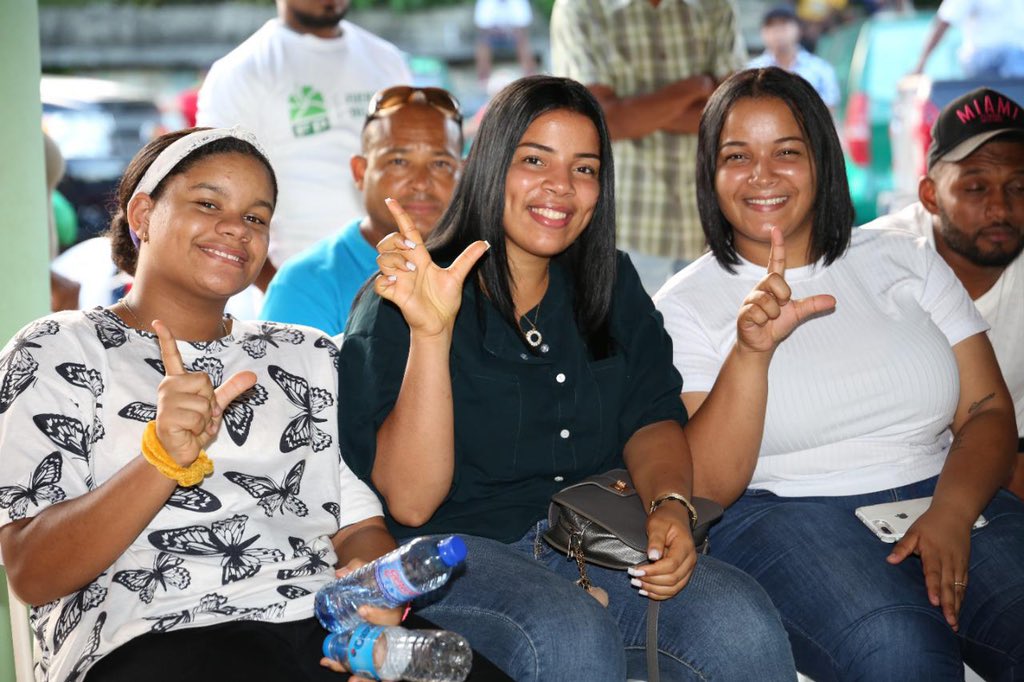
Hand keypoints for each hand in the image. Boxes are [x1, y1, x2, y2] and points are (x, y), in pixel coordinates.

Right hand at [153, 320, 256, 464]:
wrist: (179, 450)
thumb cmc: (194, 425)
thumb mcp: (215, 404)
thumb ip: (232, 388)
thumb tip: (254, 375)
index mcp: (178, 380)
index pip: (171, 355)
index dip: (166, 338)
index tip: (157, 321)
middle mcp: (168, 386)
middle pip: (206, 380)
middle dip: (210, 401)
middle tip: (200, 414)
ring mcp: (166, 401)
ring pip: (204, 402)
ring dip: (206, 419)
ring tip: (193, 425)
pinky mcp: (166, 417)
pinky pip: (198, 418)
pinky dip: (200, 429)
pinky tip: (188, 431)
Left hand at [319, 559, 405, 678]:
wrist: (381, 590)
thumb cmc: (377, 583)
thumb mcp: (369, 572)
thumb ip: (356, 568)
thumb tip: (340, 573)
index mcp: (393, 610)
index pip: (391, 615)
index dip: (379, 616)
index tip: (363, 611)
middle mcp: (390, 630)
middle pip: (386, 649)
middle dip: (373, 661)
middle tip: (353, 665)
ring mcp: (382, 644)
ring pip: (379, 664)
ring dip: (366, 675)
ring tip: (350, 678)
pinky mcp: (372, 653)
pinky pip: (369, 668)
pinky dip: (359, 674)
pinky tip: (338, 670)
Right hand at [374, 198, 489, 338]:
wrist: (440, 323)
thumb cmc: (445, 300)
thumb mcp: (457, 276)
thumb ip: (468, 258)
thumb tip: (486, 243)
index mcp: (420, 257)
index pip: (406, 231)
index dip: (399, 215)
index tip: (391, 200)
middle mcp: (406, 265)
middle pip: (388, 241)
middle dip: (396, 240)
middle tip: (412, 250)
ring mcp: (398, 279)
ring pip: (382, 259)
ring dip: (395, 261)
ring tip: (411, 273)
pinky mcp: (393, 294)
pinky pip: (379, 283)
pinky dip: (385, 281)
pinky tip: (397, 283)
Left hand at [628, 502, 697, 599]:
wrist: (674, 517)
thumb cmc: (665, 519)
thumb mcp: (657, 524)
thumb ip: (655, 540)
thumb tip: (653, 557)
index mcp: (685, 547)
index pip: (671, 565)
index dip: (653, 571)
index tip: (635, 570)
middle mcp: (690, 560)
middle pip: (673, 579)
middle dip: (651, 581)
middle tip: (633, 577)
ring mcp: (688, 569)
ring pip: (674, 588)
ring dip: (654, 589)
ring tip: (637, 584)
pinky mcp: (683, 574)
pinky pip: (674, 590)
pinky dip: (660, 594)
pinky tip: (646, 591)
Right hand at [736, 227, 835, 353]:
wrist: (762, 343)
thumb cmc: (777, 325)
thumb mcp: (797, 313)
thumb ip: (813, 305)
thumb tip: (834, 301)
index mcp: (772, 285)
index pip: (775, 262)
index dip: (777, 246)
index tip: (776, 230)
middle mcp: (760, 288)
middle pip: (773, 279)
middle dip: (782, 294)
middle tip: (781, 306)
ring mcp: (750, 300)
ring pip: (767, 299)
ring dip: (773, 312)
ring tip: (769, 318)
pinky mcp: (744, 312)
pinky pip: (758, 312)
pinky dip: (764, 320)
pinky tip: (760, 323)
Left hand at [886, 506, 971, 630]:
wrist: (954, 514)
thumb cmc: (931, 524)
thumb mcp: (913, 532)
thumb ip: (902, 547)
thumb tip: (890, 560)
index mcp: (933, 553)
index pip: (933, 573)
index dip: (933, 588)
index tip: (933, 602)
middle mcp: (948, 560)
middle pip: (949, 585)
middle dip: (949, 605)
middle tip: (949, 621)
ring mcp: (958, 564)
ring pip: (958, 588)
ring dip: (957, 605)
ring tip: (954, 622)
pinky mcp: (964, 566)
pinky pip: (964, 585)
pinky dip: (962, 597)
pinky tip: (959, 609)